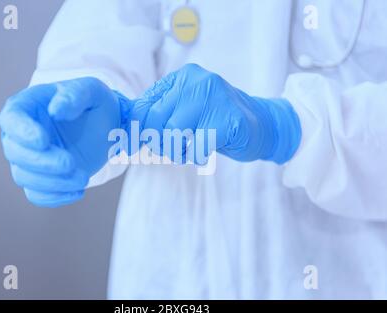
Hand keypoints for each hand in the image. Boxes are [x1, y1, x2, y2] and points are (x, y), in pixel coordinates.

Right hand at [0, 77, 127, 206]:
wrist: (106, 126)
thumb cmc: (93, 103)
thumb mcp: (91, 90)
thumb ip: (75, 95)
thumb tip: (56, 109)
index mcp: (27, 107)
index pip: (12, 119)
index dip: (23, 132)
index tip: (43, 141)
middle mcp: (21, 134)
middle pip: (15, 153)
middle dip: (42, 162)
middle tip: (71, 163)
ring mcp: (29, 159)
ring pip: (25, 177)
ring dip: (52, 182)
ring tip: (83, 177)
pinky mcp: (41, 179)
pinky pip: (37, 195)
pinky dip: (55, 197)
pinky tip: (78, 192)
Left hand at [138, 64, 300, 163]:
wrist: (260, 125)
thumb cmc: (215, 120)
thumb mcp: (185, 109)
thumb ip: (160, 113)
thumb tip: (128, 131)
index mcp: (182, 77)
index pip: (144, 105)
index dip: (139, 129)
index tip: (142, 144)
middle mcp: (197, 81)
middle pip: (156, 119)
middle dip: (158, 142)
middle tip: (172, 149)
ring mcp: (214, 98)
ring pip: (173, 132)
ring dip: (176, 151)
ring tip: (187, 152)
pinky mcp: (228, 120)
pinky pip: (197, 147)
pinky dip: (196, 157)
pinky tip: (204, 153)